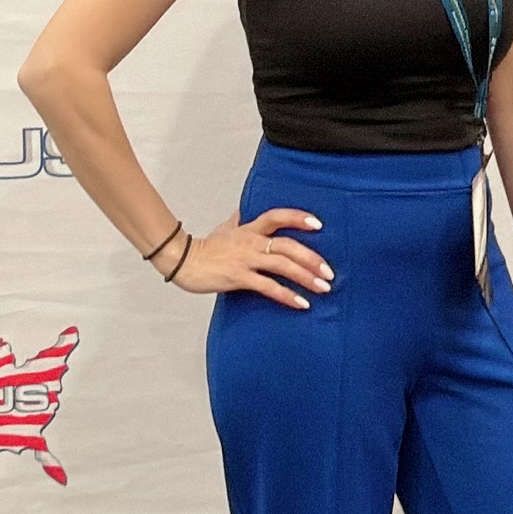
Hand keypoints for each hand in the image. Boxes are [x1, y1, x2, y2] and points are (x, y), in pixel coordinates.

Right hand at [159, 207, 332, 306]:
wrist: (182, 261)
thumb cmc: (205, 247)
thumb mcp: (223, 229)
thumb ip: (237, 220)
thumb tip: (242, 210)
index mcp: (249, 229)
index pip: (277, 217)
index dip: (298, 217)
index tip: (319, 224)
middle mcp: (251, 242)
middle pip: (288, 245)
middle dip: (312, 258)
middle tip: (329, 272)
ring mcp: (245, 259)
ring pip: (282, 265)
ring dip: (305, 277)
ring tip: (323, 288)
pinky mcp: (238, 278)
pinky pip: (268, 287)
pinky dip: (287, 295)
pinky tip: (302, 303)